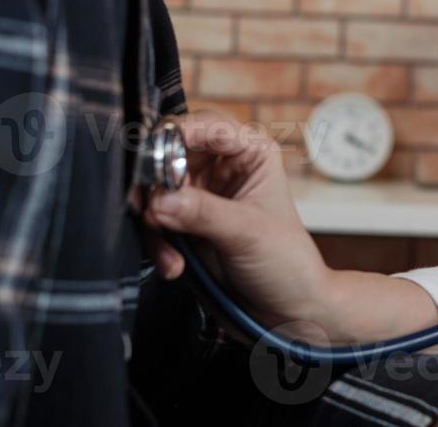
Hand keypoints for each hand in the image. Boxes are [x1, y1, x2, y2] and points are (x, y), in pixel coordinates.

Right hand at [141, 110, 334, 335]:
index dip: (177, 136)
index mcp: (250, 152)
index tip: (153, 159)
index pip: (206, 126)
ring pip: (154, 190)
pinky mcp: (183, 226)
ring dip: (154, 222)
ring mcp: (200, 196)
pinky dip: (156, 244)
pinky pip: (153, 223)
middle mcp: (221, 167)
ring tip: (170, 251)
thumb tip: (158, 200)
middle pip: (170, 154)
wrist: (288, 310)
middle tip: (149, 210)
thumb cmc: (287, 262)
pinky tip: (174, 266)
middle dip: (155, 183)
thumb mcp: (248, 232)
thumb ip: (203, 213)